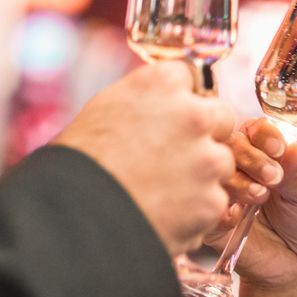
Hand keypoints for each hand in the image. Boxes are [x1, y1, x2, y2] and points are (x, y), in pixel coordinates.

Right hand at [53, 62, 236, 254]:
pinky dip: (196, 211)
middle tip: (172, 158)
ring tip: (163, 192)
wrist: (74, 217)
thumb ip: (146, 99)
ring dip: (203, 175)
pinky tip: (165, 214)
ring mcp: (207, 159)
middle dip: (204, 136)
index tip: (168, 120)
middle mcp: (193, 114)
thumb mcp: (108, 108)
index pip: (192, 79)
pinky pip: (215, 202)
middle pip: (220, 118)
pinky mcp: (211, 201)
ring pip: (222, 162)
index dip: (180, 102)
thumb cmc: (80, 162)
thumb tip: (164, 102)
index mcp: (163, 84)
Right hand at [210, 119, 296, 296]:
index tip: (278, 149)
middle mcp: (239, 167)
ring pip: (213, 171)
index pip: (255, 130)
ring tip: (260, 198)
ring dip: (238, 181)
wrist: (295, 269)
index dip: (264, 135)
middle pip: (230, 143)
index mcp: (264, 153)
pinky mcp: (210, 219)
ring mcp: (222, 191)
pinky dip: (221, 207)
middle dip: (251, 157)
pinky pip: (204, 205)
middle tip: (273, 178)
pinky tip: (237, 217)